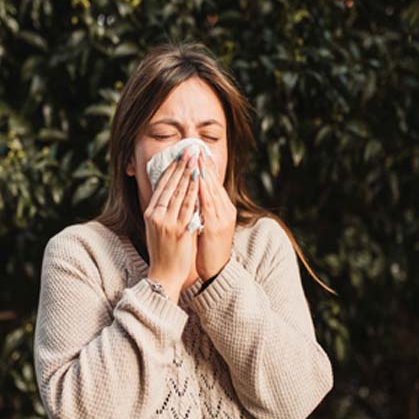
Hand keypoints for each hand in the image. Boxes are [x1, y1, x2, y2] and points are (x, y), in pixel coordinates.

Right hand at [144, 147, 200, 302]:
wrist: (164, 274)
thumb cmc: (163, 251)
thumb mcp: (157, 228)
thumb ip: (163, 211)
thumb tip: (171, 193)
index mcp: (150, 213)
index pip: (161, 186)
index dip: (171, 169)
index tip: (179, 156)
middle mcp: (157, 215)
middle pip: (170, 185)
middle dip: (181, 166)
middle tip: (189, 150)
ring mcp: (167, 222)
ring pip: (179, 193)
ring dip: (189, 174)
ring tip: (196, 160)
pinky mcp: (179, 230)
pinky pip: (188, 207)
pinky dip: (193, 192)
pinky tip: (199, 181)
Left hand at [196, 152, 236, 280]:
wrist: (217, 270)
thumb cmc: (208, 249)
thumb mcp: (207, 224)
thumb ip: (203, 209)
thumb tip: (193, 194)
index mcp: (224, 209)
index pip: (214, 183)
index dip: (206, 167)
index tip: (198, 152)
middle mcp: (225, 210)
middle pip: (215, 183)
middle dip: (205, 165)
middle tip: (196, 148)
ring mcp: (222, 217)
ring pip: (212, 190)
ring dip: (204, 173)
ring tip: (196, 158)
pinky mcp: (216, 226)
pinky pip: (209, 204)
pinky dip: (203, 191)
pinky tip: (197, 180)